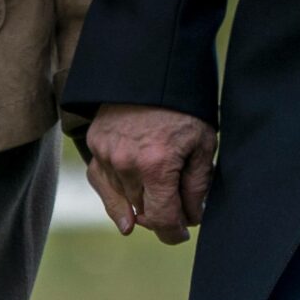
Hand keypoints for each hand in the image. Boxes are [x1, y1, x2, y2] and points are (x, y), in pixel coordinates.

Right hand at [82, 104, 216, 245]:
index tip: (182, 233)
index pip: (162, 219)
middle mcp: (126, 163)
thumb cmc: (185, 104)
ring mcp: (106, 153)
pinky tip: (123, 209)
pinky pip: (101, 181)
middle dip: (161, 214)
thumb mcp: (204, 143)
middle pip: (142, 212)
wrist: (154, 66)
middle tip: (178, 207)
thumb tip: (190, 217)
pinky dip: (113, 194)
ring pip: (121, 199)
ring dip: (138, 204)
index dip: (174, 233)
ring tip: (154, 203)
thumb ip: (197, 186)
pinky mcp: (95, 143)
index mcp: (157, 165)